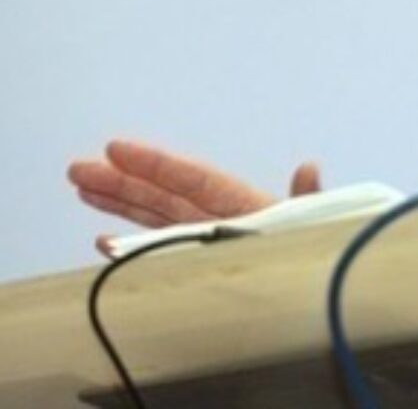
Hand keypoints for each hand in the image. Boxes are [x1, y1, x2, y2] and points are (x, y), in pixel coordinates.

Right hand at [67, 140, 320, 255]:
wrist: (321, 289)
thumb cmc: (319, 249)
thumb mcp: (314, 222)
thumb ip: (305, 197)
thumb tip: (310, 169)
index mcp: (244, 203)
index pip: (192, 179)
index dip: (155, 164)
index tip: (117, 148)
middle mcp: (221, 218)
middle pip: (164, 196)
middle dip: (122, 181)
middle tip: (78, 168)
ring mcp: (209, 240)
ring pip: (156, 218)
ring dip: (119, 205)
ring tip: (83, 188)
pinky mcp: (202, 264)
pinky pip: (161, 253)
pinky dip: (132, 248)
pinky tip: (106, 241)